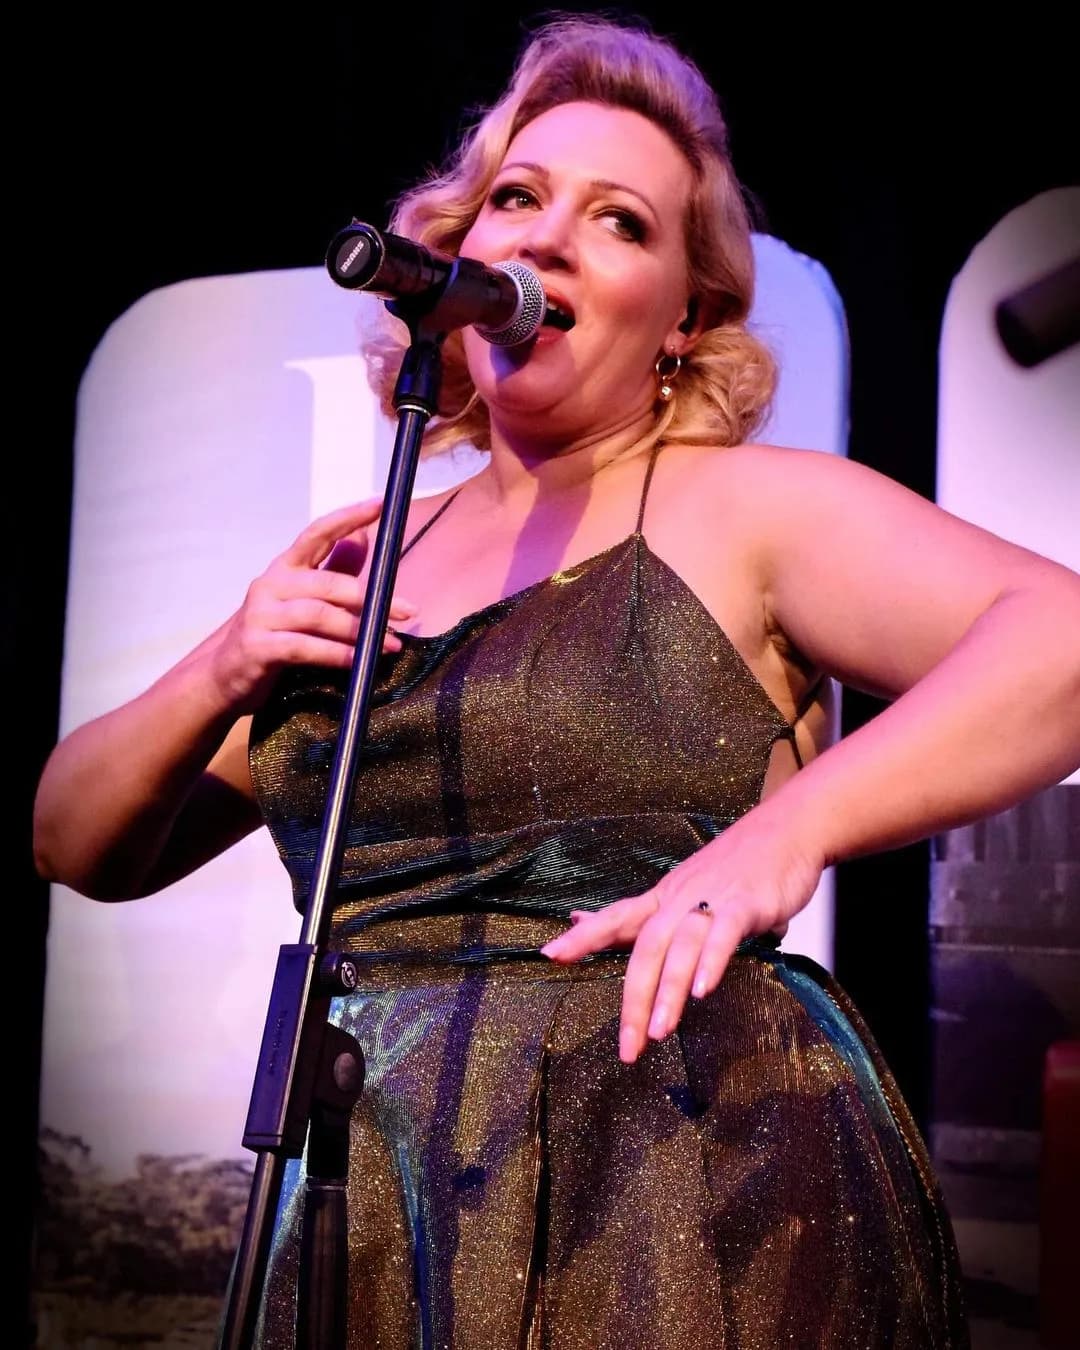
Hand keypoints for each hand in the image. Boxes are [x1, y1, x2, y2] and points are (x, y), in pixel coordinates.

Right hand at [209, 498, 415, 711]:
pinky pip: (306, 648)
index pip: (317, 533)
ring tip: (392, 643)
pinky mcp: (258, 646)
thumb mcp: (299, 599)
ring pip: (320, 615)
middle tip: (408, 612)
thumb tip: (362, 538)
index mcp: (284, 568)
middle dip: (372, 597)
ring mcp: (261, 614)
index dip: (348, 516)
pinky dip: (336, 654)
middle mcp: (271, 584)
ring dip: (360, 630)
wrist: (223, 675)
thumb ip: (330, 571)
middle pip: (329, 583)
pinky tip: (358, 662)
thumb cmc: (271, 634)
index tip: (380, 504)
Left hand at [540, 807, 823, 1062]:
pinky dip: (710, 962)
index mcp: (665, 899)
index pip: (616, 917)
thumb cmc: (738, 867)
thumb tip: (617, 924)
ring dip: (667, 991)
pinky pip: (723, 934)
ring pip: (679, 946)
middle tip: (627, 1047)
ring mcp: (712, 899)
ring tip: (657, 1032)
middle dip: (631, 999)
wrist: (789, 829)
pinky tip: (703, 991)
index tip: (549, 954)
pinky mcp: (747, 903)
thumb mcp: (691, 890)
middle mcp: (680, 898)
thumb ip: (657, 916)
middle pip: (644, 948)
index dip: (584, 935)